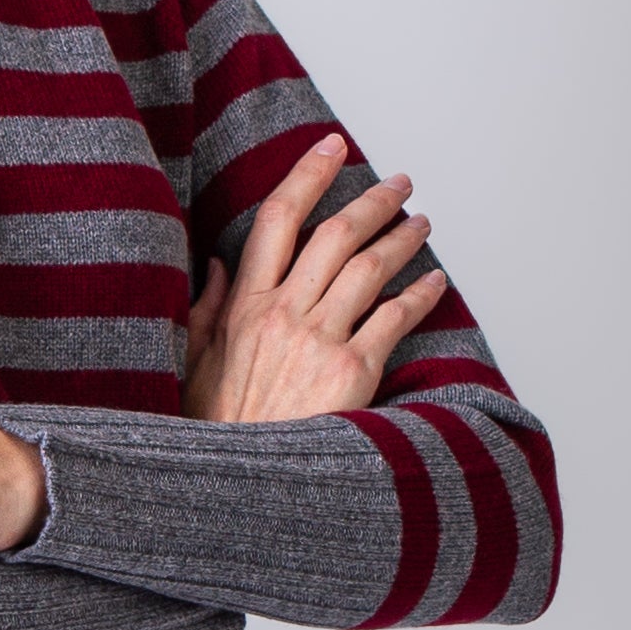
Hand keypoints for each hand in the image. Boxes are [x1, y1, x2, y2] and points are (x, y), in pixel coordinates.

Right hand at [184, 132, 447, 423]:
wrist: (244, 481)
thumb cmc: (219, 428)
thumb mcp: (195, 363)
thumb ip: (208, 309)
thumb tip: (219, 266)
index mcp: (244, 305)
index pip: (278, 219)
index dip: (307, 175)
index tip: (330, 148)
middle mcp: (284, 313)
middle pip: (335, 235)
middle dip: (372, 201)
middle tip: (398, 184)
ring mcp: (320, 340)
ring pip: (370, 269)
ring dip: (402, 239)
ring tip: (421, 225)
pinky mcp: (352, 371)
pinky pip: (395, 319)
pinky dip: (420, 296)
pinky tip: (434, 284)